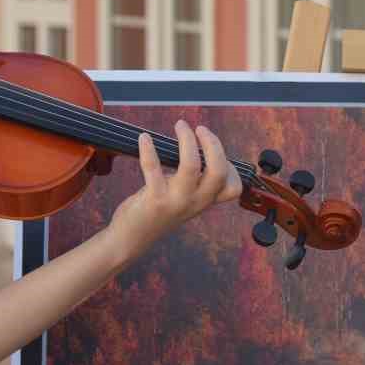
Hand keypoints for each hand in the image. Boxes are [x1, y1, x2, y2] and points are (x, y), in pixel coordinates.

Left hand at [104, 120, 242, 263]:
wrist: (131, 239)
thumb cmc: (156, 213)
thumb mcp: (183, 201)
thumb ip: (193, 182)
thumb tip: (194, 147)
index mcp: (204, 202)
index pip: (232, 188)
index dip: (230, 165)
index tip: (214, 151)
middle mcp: (195, 203)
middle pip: (218, 171)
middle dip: (213, 144)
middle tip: (200, 129)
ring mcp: (176, 202)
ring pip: (191, 166)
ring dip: (186, 140)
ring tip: (180, 125)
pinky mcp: (154, 200)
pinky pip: (153, 168)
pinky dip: (149, 149)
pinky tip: (144, 138)